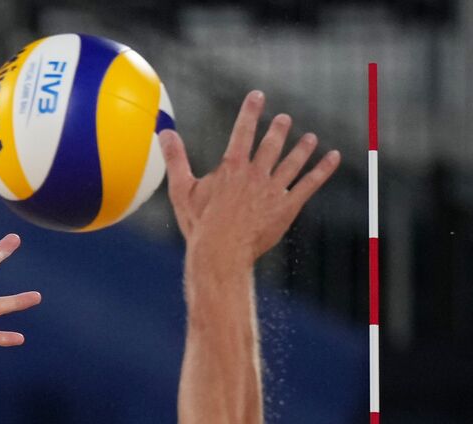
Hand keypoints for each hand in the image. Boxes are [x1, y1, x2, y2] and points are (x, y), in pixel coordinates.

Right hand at [159, 90, 339, 263]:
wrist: (221, 252)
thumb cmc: (199, 224)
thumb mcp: (182, 190)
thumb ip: (176, 158)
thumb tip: (164, 132)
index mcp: (232, 167)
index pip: (242, 132)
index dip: (250, 112)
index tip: (257, 96)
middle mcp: (256, 174)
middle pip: (271, 145)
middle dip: (278, 129)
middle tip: (284, 119)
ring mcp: (274, 190)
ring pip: (293, 162)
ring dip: (302, 148)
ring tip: (310, 138)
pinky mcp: (287, 207)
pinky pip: (309, 184)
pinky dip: (323, 170)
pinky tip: (332, 158)